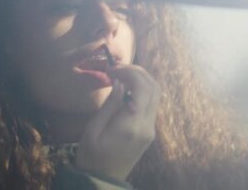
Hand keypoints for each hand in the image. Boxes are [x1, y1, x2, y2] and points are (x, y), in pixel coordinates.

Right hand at [75, 65, 159, 182]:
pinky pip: (151, 103)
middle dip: (138, 72)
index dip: (131, 72)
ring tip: (121, 75)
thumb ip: (110, 104)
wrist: (103, 180)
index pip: (143, 88)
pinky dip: (142, 90)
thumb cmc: (92, 156)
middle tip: (118, 68)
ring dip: (142, 79)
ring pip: (156, 94)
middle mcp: (147, 126)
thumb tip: (121, 82)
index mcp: (133, 125)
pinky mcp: (149, 130)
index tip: (113, 68)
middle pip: (154, 88)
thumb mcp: (93, 129)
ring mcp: (151, 128)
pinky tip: (126, 88)